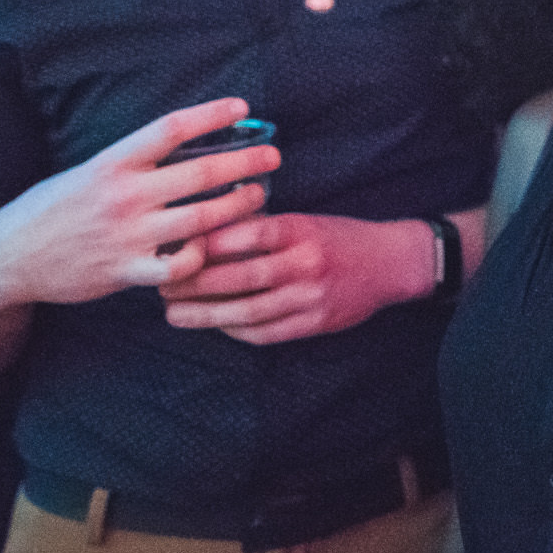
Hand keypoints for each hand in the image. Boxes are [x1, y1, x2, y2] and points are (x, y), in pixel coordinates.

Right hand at [0, 98, 277, 311]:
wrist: (8, 258)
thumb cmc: (52, 209)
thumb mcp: (86, 172)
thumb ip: (131, 162)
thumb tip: (181, 141)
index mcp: (112, 163)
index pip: (171, 128)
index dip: (211, 114)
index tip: (243, 107)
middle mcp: (123, 195)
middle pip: (201, 174)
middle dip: (245, 163)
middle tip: (272, 156)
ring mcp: (128, 235)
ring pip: (202, 220)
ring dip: (238, 207)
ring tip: (258, 196)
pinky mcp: (127, 272)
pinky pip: (180, 266)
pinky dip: (202, 257)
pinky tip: (212, 247)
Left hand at [158, 213, 431, 344]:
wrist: (390, 263)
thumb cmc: (338, 237)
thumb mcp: (304, 220)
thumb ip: (263, 228)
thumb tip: (207, 234)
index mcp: (299, 229)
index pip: (244, 233)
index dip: (205, 243)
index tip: (174, 248)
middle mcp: (304, 262)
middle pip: (239, 276)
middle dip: (194, 283)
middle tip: (162, 285)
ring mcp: (310, 296)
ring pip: (247, 310)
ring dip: (205, 314)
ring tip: (174, 313)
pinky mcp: (315, 323)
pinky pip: (265, 332)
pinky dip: (235, 330)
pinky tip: (214, 325)